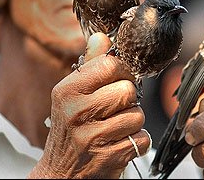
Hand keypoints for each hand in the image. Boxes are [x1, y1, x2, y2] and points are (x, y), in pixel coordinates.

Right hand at [28, 33, 150, 177]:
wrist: (61, 174)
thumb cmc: (71, 129)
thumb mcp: (72, 95)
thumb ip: (90, 65)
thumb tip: (102, 37)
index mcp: (67, 91)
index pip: (110, 65)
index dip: (121, 72)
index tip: (117, 80)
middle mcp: (76, 113)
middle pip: (128, 90)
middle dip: (128, 99)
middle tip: (115, 108)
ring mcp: (91, 137)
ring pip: (137, 115)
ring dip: (132, 121)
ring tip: (116, 127)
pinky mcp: (108, 158)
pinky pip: (142, 138)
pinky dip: (137, 141)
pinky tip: (120, 142)